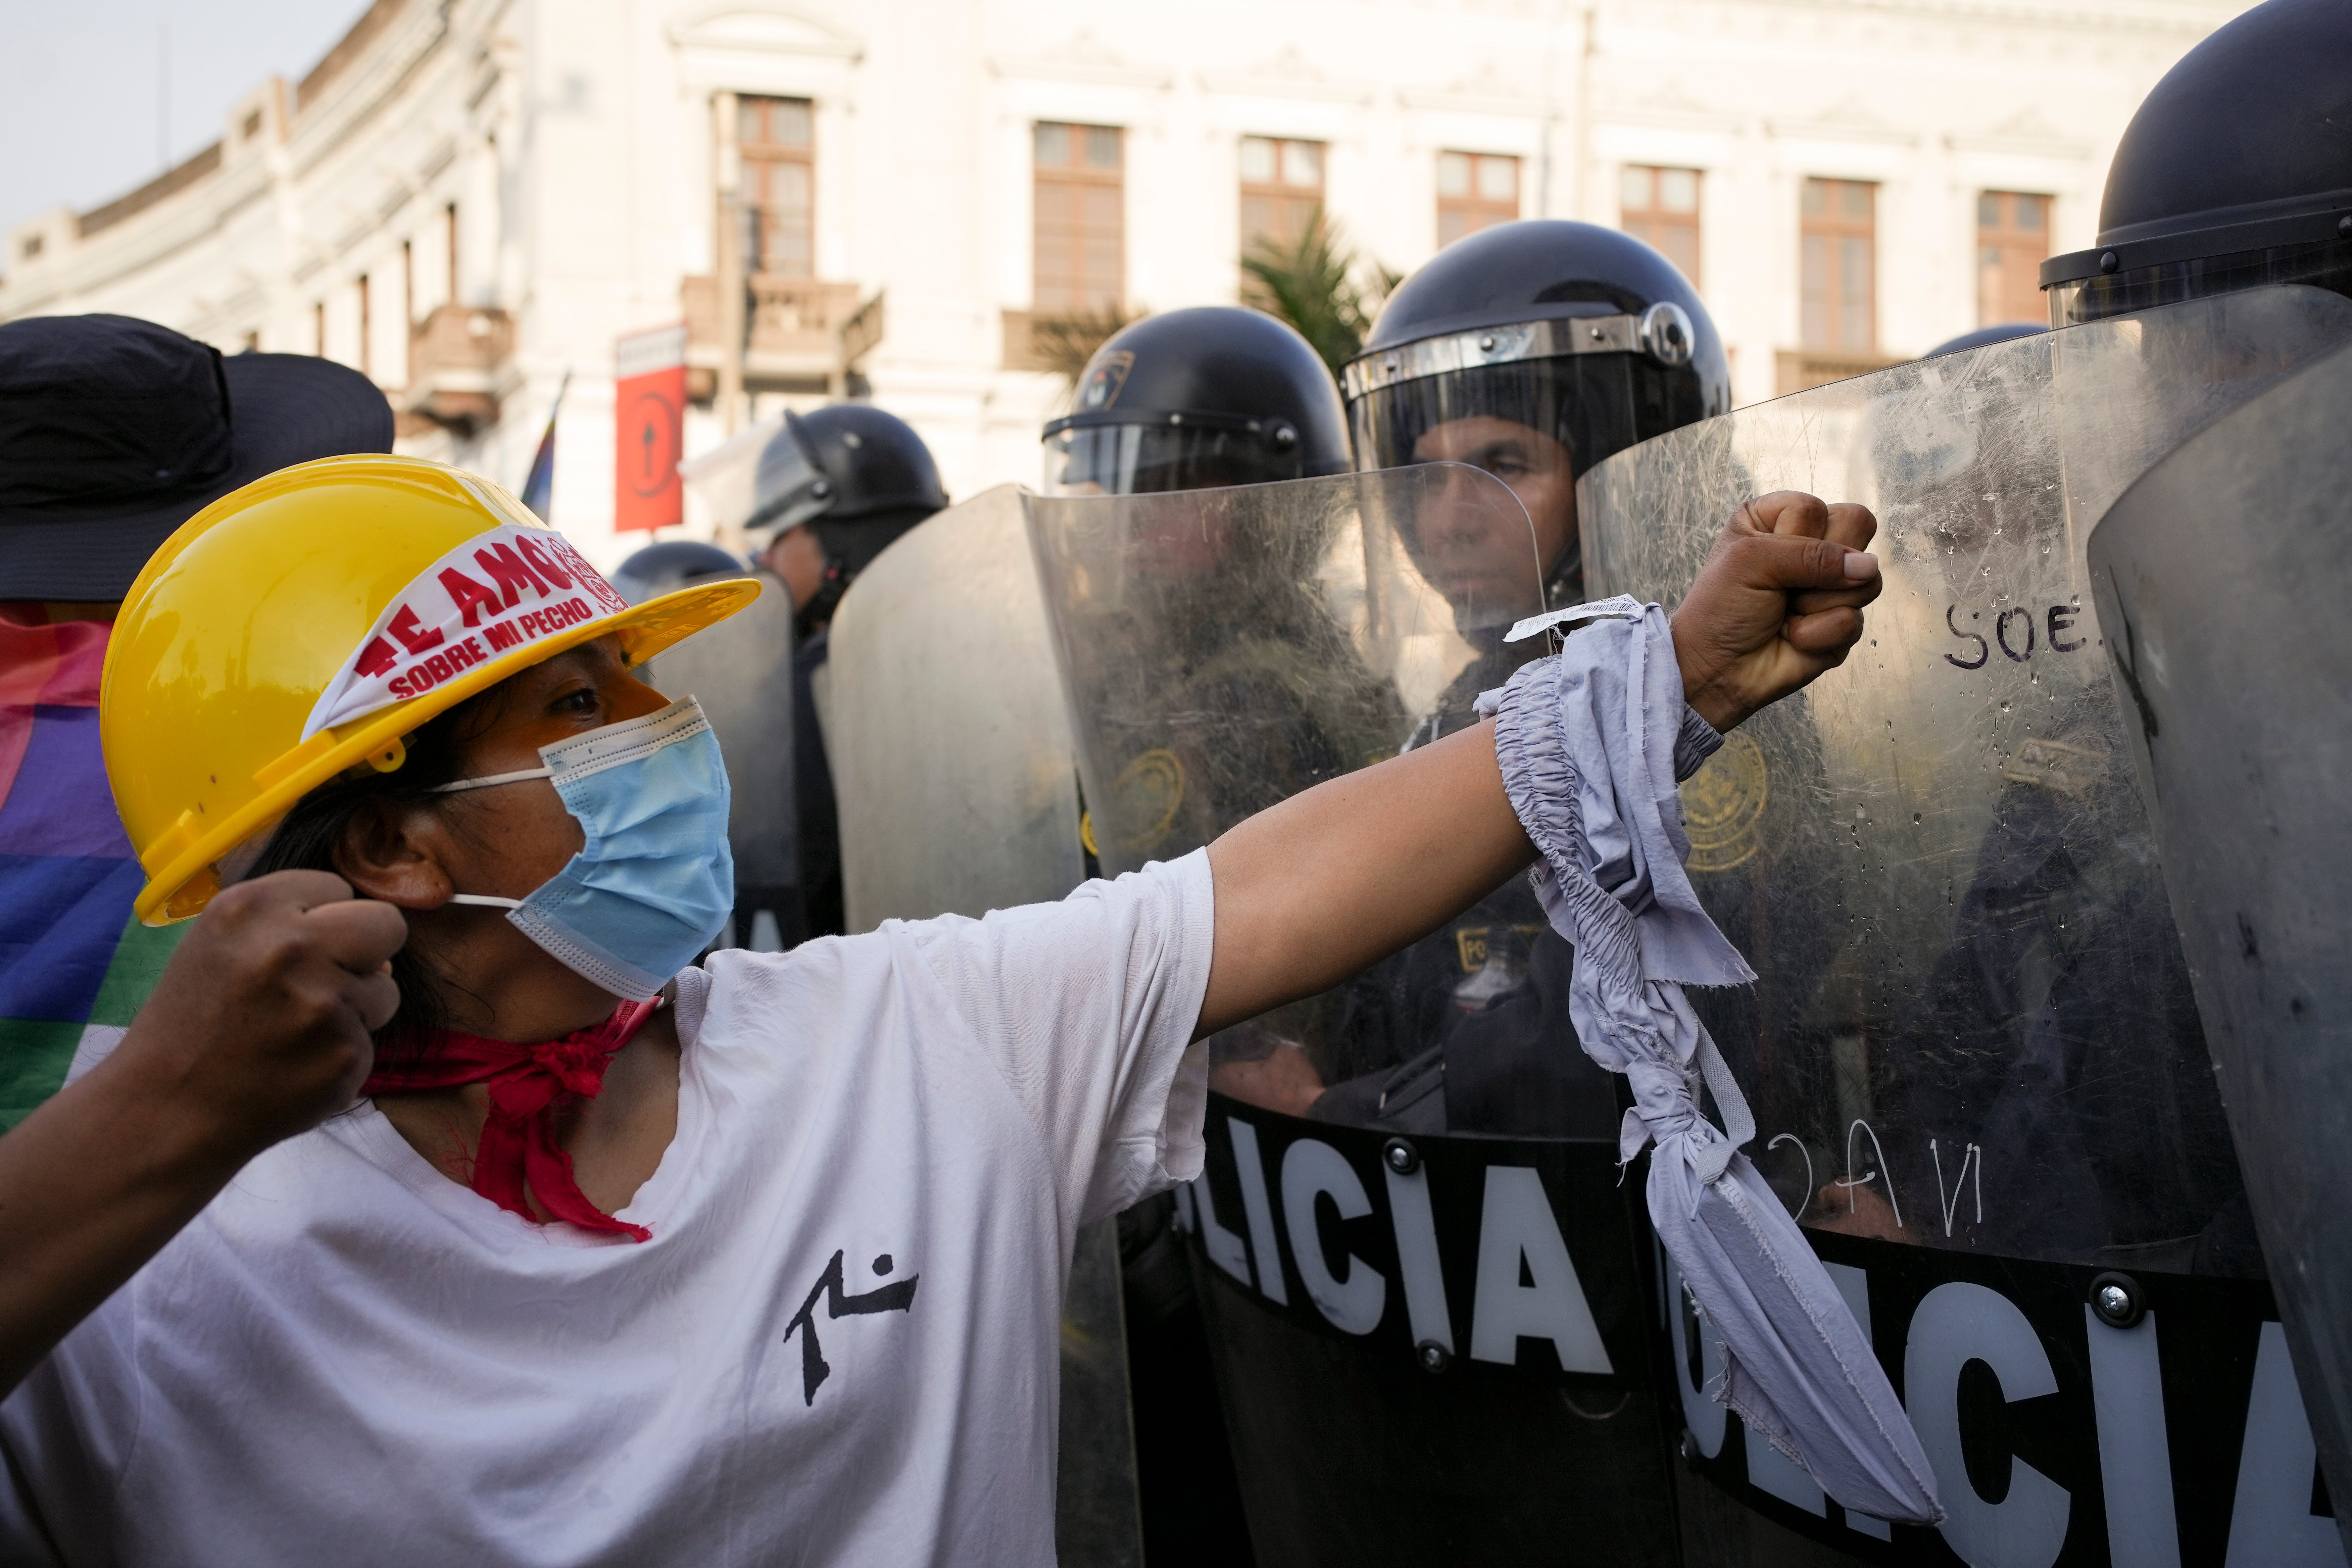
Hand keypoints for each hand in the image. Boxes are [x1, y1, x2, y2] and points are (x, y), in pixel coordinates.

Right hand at [107, 870, 405, 1159]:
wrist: (164, 1109)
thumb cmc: (192, 1024)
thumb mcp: (219, 946)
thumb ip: (292, 925)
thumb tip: (376, 952)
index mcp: (251, 909)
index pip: (336, 887)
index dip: (320, 922)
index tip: (292, 951)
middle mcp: (291, 947)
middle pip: (386, 924)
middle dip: (367, 952)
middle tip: (325, 984)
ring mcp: (323, 1003)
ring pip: (384, 991)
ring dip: (353, 1012)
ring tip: (291, 1034)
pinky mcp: (345, 1055)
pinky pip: (368, 1043)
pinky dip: (338, 1057)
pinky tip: (292, 1069)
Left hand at [1671, 491, 1880, 730]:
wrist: (1716, 670)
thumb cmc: (1720, 610)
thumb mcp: (1751, 562)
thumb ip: (1811, 554)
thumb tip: (1868, 567)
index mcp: (1778, 517)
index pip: (1818, 508)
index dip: (1797, 538)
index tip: (1766, 562)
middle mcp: (1808, 544)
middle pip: (1856, 529)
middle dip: (1820, 568)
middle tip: (1784, 588)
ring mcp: (1830, 583)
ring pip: (1866, 579)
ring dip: (1817, 604)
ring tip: (1785, 614)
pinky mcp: (1841, 621)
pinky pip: (1855, 621)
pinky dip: (1817, 635)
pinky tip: (1793, 638)